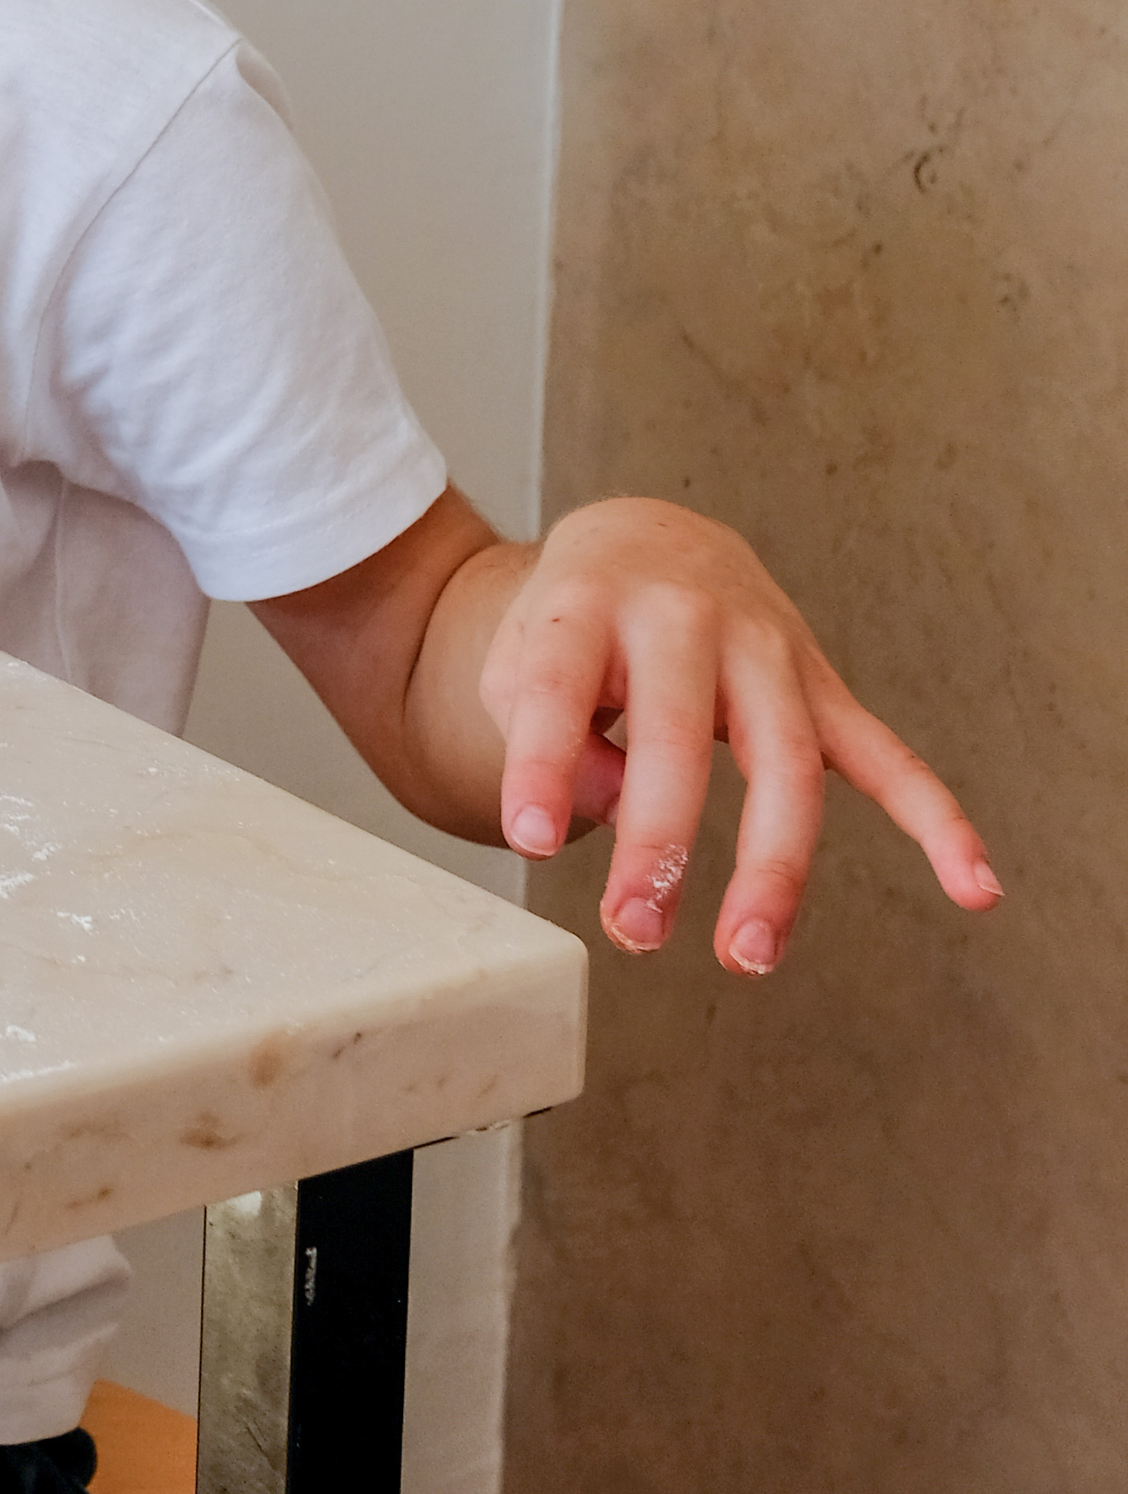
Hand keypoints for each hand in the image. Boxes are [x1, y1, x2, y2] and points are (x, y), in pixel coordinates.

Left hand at [480, 495, 998, 973]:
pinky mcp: (822, 685)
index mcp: (592, 602)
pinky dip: (936, 821)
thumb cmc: (576, 619)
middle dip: (659, 844)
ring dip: (773, 867)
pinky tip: (973, 887)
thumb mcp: (520, 653)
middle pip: (680, 735)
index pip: (562, 686)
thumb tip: (608, 812)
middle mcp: (687, 617)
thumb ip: (539, 730)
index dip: (545, 762)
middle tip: (634, 932)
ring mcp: (768, 650)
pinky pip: (886, 756)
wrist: (651, 538)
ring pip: (785, 762)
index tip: (531, 839)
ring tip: (747, 955)